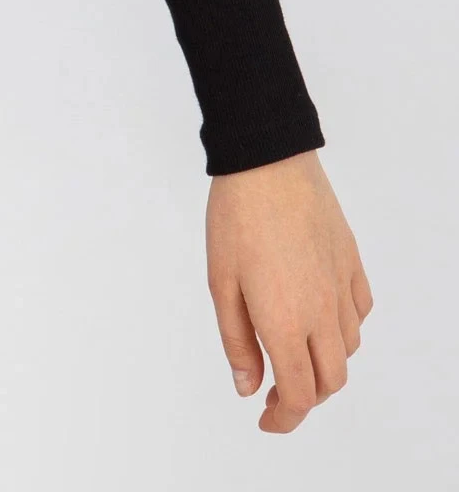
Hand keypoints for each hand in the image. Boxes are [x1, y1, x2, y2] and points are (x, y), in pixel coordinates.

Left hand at [206, 147, 371, 432]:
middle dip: (305, 397)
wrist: (267, 161)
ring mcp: (342, 287)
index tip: (266, 420)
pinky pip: (359, 311)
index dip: (284, 419)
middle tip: (275, 390)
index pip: (299, 395)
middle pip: (330, 381)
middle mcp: (323, 312)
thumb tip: (249, 387)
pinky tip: (320, 313)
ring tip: (292, 348)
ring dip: (324, 361)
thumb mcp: (220, 283)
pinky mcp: (352, 262)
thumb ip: (236, 341)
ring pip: (348, 348)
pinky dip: (344, 327)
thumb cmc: (235, 217)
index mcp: (286, 323)